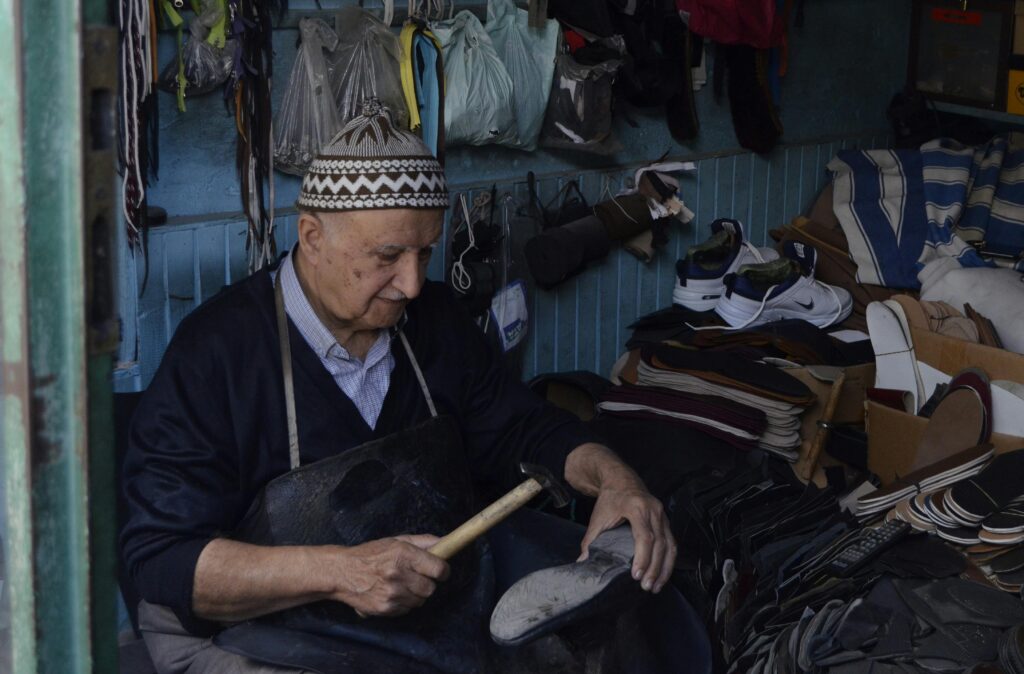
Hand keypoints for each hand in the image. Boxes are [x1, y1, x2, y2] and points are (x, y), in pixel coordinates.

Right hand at [327, 534, 449, 616]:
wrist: (342, 572)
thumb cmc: (370, 554)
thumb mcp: (396, 541)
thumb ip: (423, 542)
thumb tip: (445, 542)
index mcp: (403, 554)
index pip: (438, 569)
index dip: (442, 571)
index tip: (440, 571)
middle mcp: (398, 574)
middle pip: (430, 588)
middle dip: (426, 583)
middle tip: (415, 577)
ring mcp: (391, 594)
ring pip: (420, 601)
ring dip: (415, 594)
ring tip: (401, 584)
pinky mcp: (385, 609)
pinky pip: (407, 609)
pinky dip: (403, 603)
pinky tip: (392, 593)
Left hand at [578, 482, 675, 593]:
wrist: (621, 479)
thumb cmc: (610, 498)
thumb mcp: (598, 518)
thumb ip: (590, 541)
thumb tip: (582, 562)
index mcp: (636, 507)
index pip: (644, 536)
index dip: (642, 558)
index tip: (636, 575)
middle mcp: (653, 510)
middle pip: (660, 543)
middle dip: (654, 568)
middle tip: (646, 587)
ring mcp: (662, 514)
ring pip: (670, 545)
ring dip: (665, 568)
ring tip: (656, 587)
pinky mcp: (666, 520)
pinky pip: (672, 542)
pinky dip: (669, 560)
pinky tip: (663, 574)